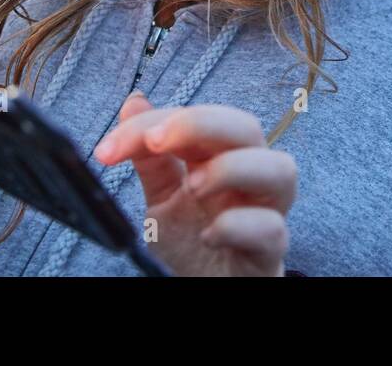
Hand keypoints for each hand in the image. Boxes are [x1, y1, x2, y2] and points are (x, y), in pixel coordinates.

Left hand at [93, 96, 295, 276]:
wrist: (210, 288)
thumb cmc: (194, 244)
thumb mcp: (163, 197)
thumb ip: (150, 155)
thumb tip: (134, 102)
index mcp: (222, 157)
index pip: (200, 119)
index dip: (156, 120)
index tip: (110, 148)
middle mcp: (249, 178)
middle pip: (247, 127)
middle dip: (200, 123)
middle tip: (155, 141)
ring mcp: (266, 212)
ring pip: (281, 169)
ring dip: (233, 168)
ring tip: (192, 187)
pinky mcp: (269, 253)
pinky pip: (272, 228)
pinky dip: (239, 225)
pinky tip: (209, 235)